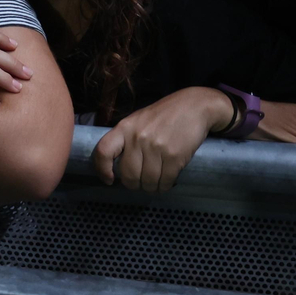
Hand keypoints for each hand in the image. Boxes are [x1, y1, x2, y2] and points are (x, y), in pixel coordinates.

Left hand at [92, 86, 230, 191]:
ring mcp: (156, 147)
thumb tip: (116, 166)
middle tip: (140, 183)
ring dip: (151, 187)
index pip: (103, 151)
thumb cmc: (164, 115)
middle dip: (134, 184)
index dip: (101, 169)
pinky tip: (166, 182)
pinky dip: (165, 186)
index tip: (109, 179)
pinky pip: (165, 181)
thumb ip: (126, 138)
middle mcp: (138, 138)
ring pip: (148, 182)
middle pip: (128, 175)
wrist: (194, 106)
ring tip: (155, 183)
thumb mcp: (138, 120)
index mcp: (125, 127)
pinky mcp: (175, 156)